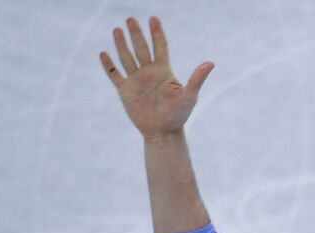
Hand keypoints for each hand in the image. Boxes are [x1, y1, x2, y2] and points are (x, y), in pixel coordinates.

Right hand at [100, 17, 212, 139]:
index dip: (157, 33)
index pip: (160, 47)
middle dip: (136, 34)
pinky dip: (108, 65)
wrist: (163, 133)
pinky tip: (103, 53)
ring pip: (127, 58)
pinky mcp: (125, 91)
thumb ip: (197, 79)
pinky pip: (114, 75)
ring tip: (117, 29)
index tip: (153, 18)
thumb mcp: (189, 96)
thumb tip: (211, 63)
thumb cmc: (179, 116)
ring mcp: (136, 81)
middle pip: (141, 48)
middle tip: (131, 19)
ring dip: (121, 44)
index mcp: (164, 71)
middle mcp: (149, 73)